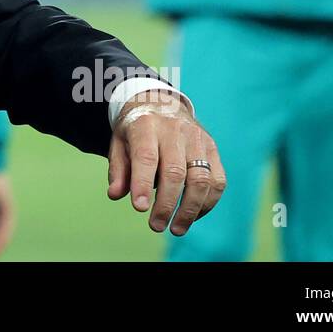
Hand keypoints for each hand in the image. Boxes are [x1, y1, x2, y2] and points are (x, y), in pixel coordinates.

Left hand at [107, 89, 225, 235]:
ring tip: (176, 229)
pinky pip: (217, 180)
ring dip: (190, 210)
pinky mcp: (212, 148)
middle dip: (166, 204)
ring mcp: (197, 138)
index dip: (142, 184)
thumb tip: (115, 194)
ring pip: (201, 179)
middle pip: (175, 172)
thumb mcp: (119, 143)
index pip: (146, 157)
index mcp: (146, 125)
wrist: (161, 103)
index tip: (139, 208)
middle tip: (156, 226)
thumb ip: (118, 169)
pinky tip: (193, 216)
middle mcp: (174, 130)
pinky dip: (207, 203)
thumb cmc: (136, 130)